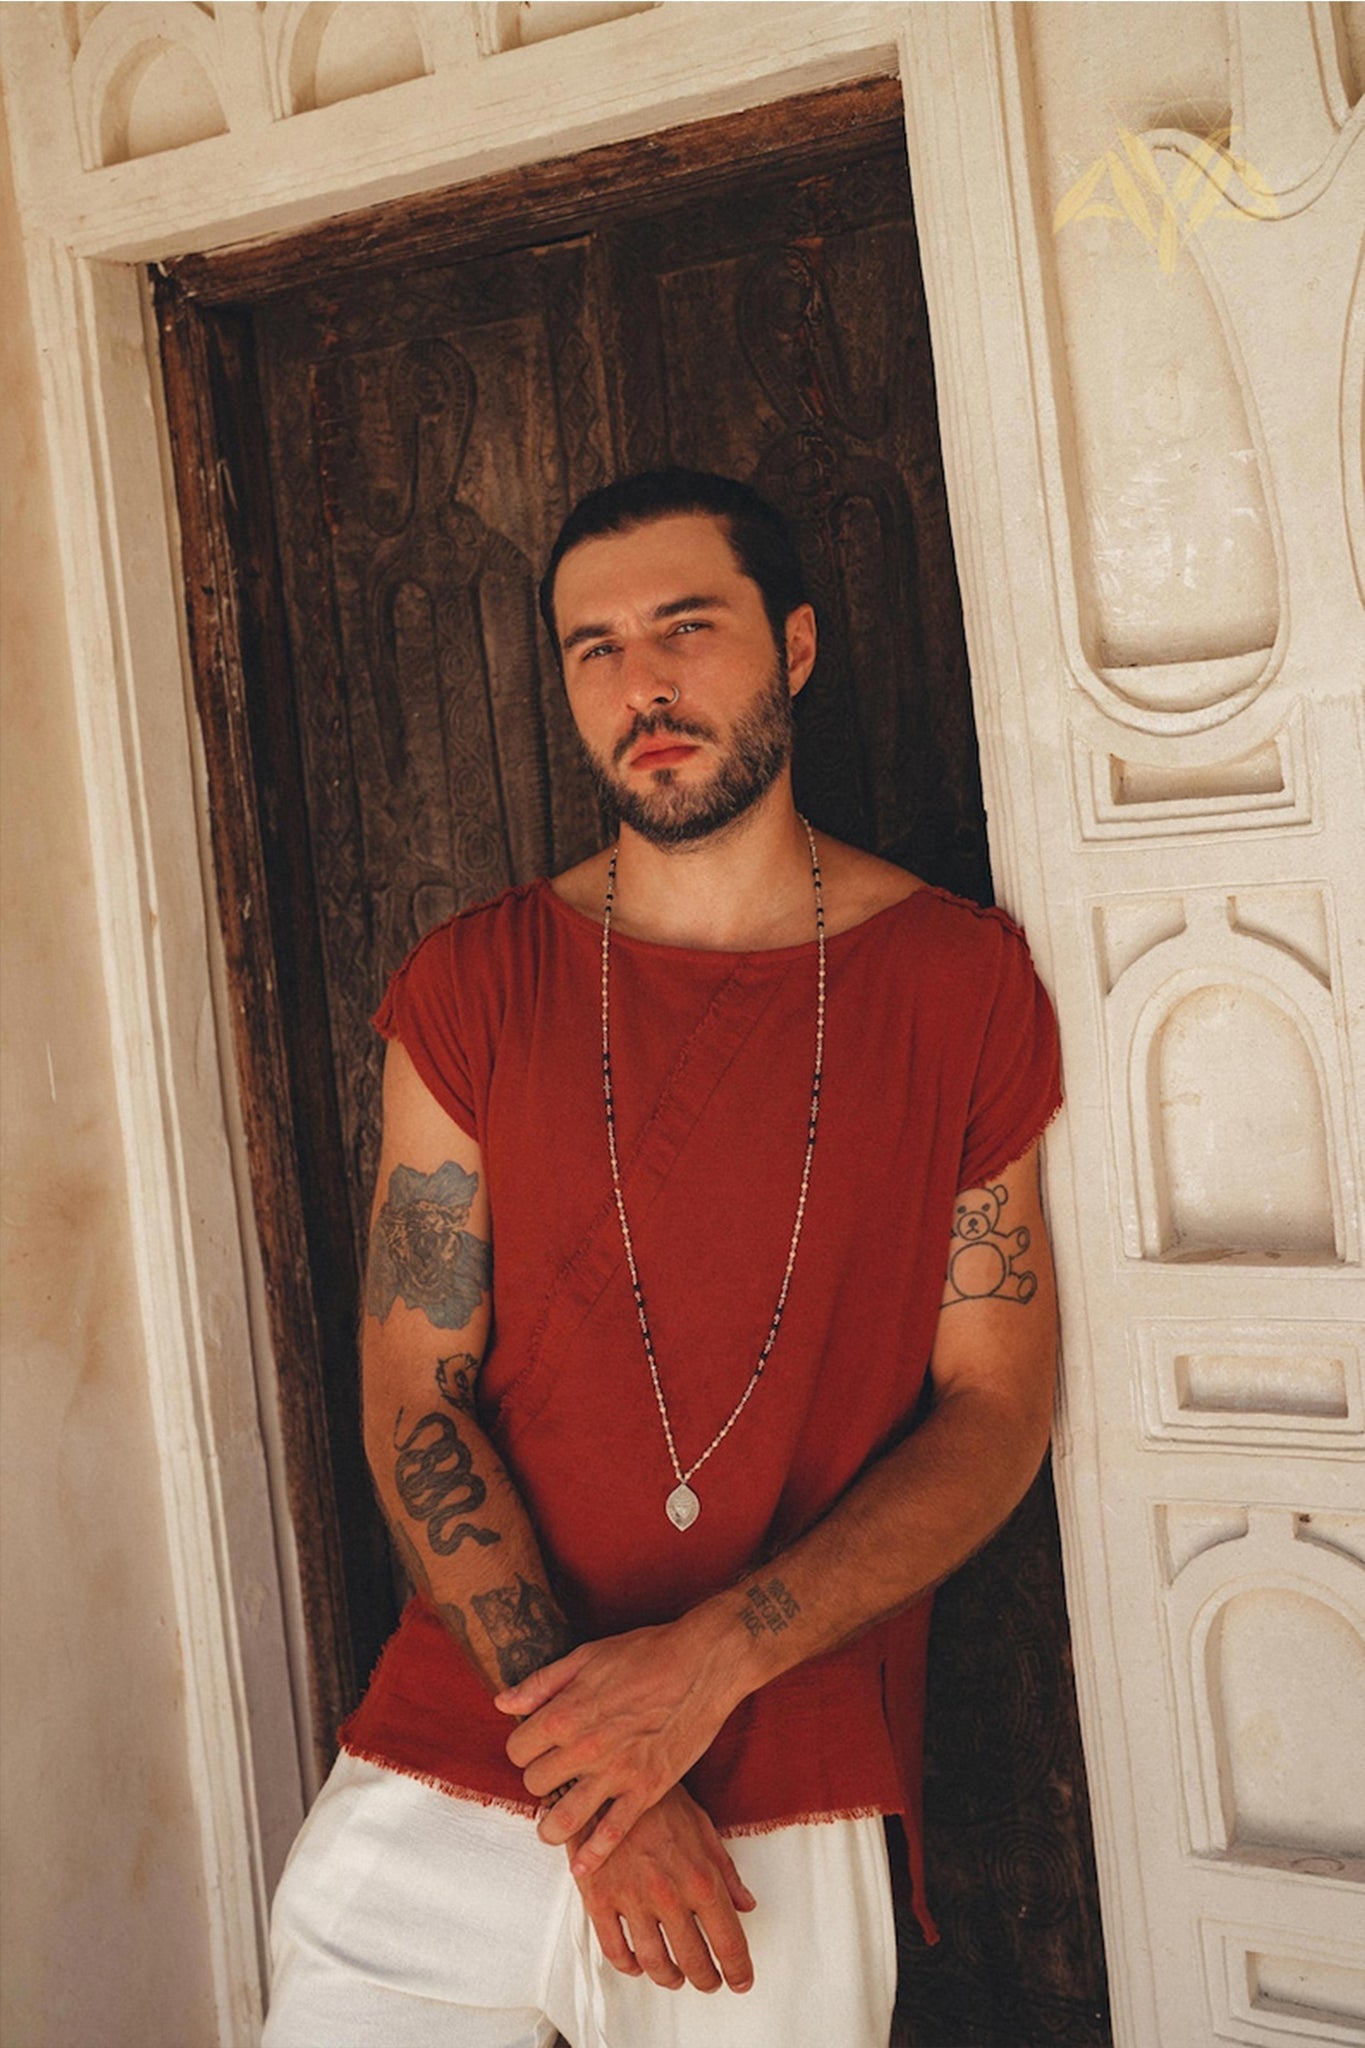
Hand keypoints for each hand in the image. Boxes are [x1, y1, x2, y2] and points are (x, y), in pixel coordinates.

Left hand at [496, 1616, 741, 1874]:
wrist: (703, 1663)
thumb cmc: (645, 1654)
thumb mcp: (586, 1656)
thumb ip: (542, 1684)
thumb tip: (502, 1704)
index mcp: (565, 1713)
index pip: (517, 1751)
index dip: (524, 1749)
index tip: (537, 1747)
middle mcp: (585, 1748)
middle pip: (536, 1785)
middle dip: (540, 1780)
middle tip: (555, 1774)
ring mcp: (617, 1773)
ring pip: (563, 1821)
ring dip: (552, 1827)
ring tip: (554, 1824)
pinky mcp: (647, 1790)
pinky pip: (612, 1834)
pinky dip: (593, 1855)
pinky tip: (582, 1866)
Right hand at [572, 1784, 755, 1993]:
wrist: (609, 1780)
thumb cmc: (658, 1800)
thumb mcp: (702, 1827)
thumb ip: (725, 1872)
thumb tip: (745, 1905)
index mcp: (700, 1878)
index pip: (728, 1940)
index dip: (738, 1968)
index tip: (741, 1980)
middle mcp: (668, 1895)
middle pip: (694, 1960)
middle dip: (706, 1979)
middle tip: (710, 1982)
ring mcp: (632, 1899)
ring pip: (655, 1963)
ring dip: (670, 1978)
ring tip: (676, 1977)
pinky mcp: (600, 1899)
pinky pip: (615, 1950)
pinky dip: (629, 1966)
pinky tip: (638, 1964)